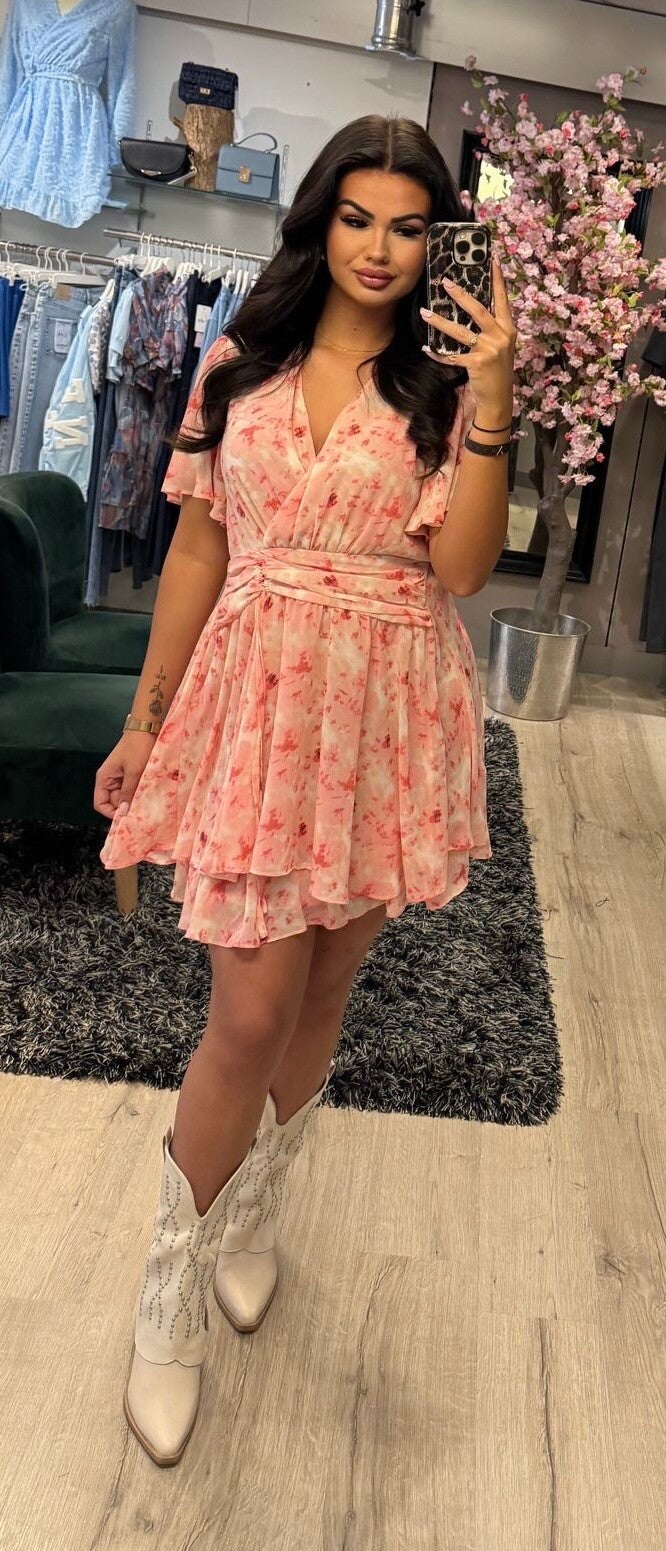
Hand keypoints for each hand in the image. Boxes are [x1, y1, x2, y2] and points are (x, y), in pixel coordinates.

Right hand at [93, 731, 155, 819]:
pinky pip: (132, 789)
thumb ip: (128, 793)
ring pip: (125, 796)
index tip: (125, 816)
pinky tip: (148, 793)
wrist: (147, 728)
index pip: (100, 803)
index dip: (111, 812)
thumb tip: (123, 812)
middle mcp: (110, 780)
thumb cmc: (137, 748)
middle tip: (141, 809)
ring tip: (146, 800)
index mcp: (104, 778)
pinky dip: (138, 792)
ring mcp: (120, 777)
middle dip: (125, 806)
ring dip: (134, 799)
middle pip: (114, 802)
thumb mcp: (134, 772)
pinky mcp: (131, 774)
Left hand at [420, 254, 516, 414]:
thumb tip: (475, 309)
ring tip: (425, 312)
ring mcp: (489, 350)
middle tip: (444, 282)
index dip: (497, 280)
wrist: (499, 399)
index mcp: (508, 329)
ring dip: (440, 322)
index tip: (493, 260)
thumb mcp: (500, 346)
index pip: (502, 299)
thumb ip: (492, 328)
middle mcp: (500, 336)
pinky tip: (427, 349)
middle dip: (460, 295)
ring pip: (460, 331)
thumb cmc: (497, 371)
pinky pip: (452, 356)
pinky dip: (438, 353)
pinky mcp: (476, 364)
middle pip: (478, 310)